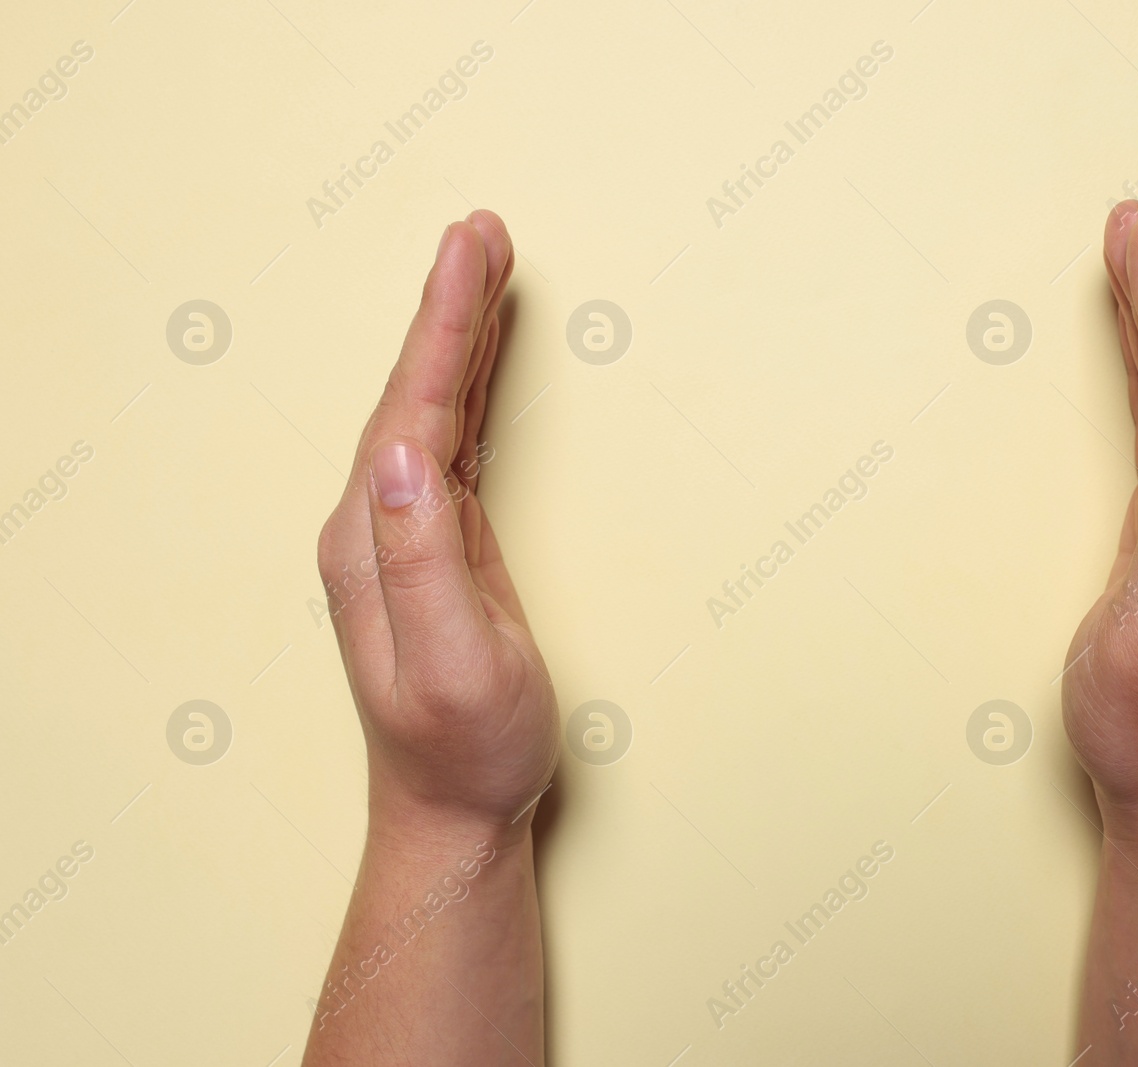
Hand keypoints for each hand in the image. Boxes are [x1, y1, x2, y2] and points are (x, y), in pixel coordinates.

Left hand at [316, 210, 556, 836]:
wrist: (454, 808)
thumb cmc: (464, 747)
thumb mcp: (454, 661)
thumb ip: (421, 556)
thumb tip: (401, 450)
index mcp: (372, 541)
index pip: (410, 409)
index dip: (442, 325)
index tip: (469, 249)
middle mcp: (374, 524)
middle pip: (415, 390)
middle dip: (449, 304)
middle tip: (483, 229)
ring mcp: (402, 532)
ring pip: (432, 406)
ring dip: (459, 332)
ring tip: (486, 263)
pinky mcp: (437, 543)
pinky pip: (455, 440)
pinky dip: (472, 384)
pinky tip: (485, 355)